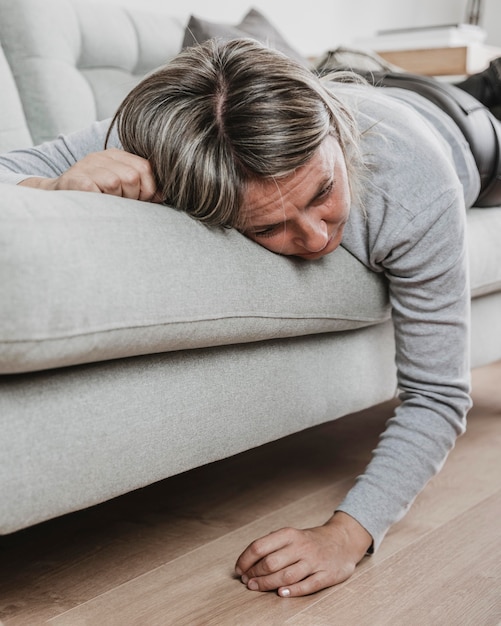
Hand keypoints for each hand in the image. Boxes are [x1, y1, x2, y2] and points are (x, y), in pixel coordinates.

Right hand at [20, 149, 160, 201]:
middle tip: (121, 203)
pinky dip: (103, 202)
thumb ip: (142, 188)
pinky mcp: (77, 180)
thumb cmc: (95, 199)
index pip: (145, 168)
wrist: (57, 202)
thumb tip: (164, 195)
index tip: (141, 200)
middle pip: (134, 176)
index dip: (148, 189)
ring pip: (118, 183)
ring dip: (117, 200)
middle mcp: (101, 157)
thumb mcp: (120, 189)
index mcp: (116, 156)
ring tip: (107, 203)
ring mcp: (87, 166)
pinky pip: (102, 191)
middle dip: (133, 196)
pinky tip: (97, 204)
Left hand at [235, 512, 372, 596]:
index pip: (260, 546)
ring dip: (267, 584)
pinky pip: (308, 585)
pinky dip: (292, 591)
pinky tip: (281, 593)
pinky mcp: (326, 575)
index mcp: (289, 534)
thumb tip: (247, 561)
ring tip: (256, 587)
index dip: (246, 560)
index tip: (239, 570)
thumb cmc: (310, 541)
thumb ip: (272, 545)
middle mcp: (301, 546)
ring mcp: (314, 561)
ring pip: (286, 575)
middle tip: (247, 582)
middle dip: (255, 574)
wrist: (342, 540)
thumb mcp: (291, 535)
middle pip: (271, 563)